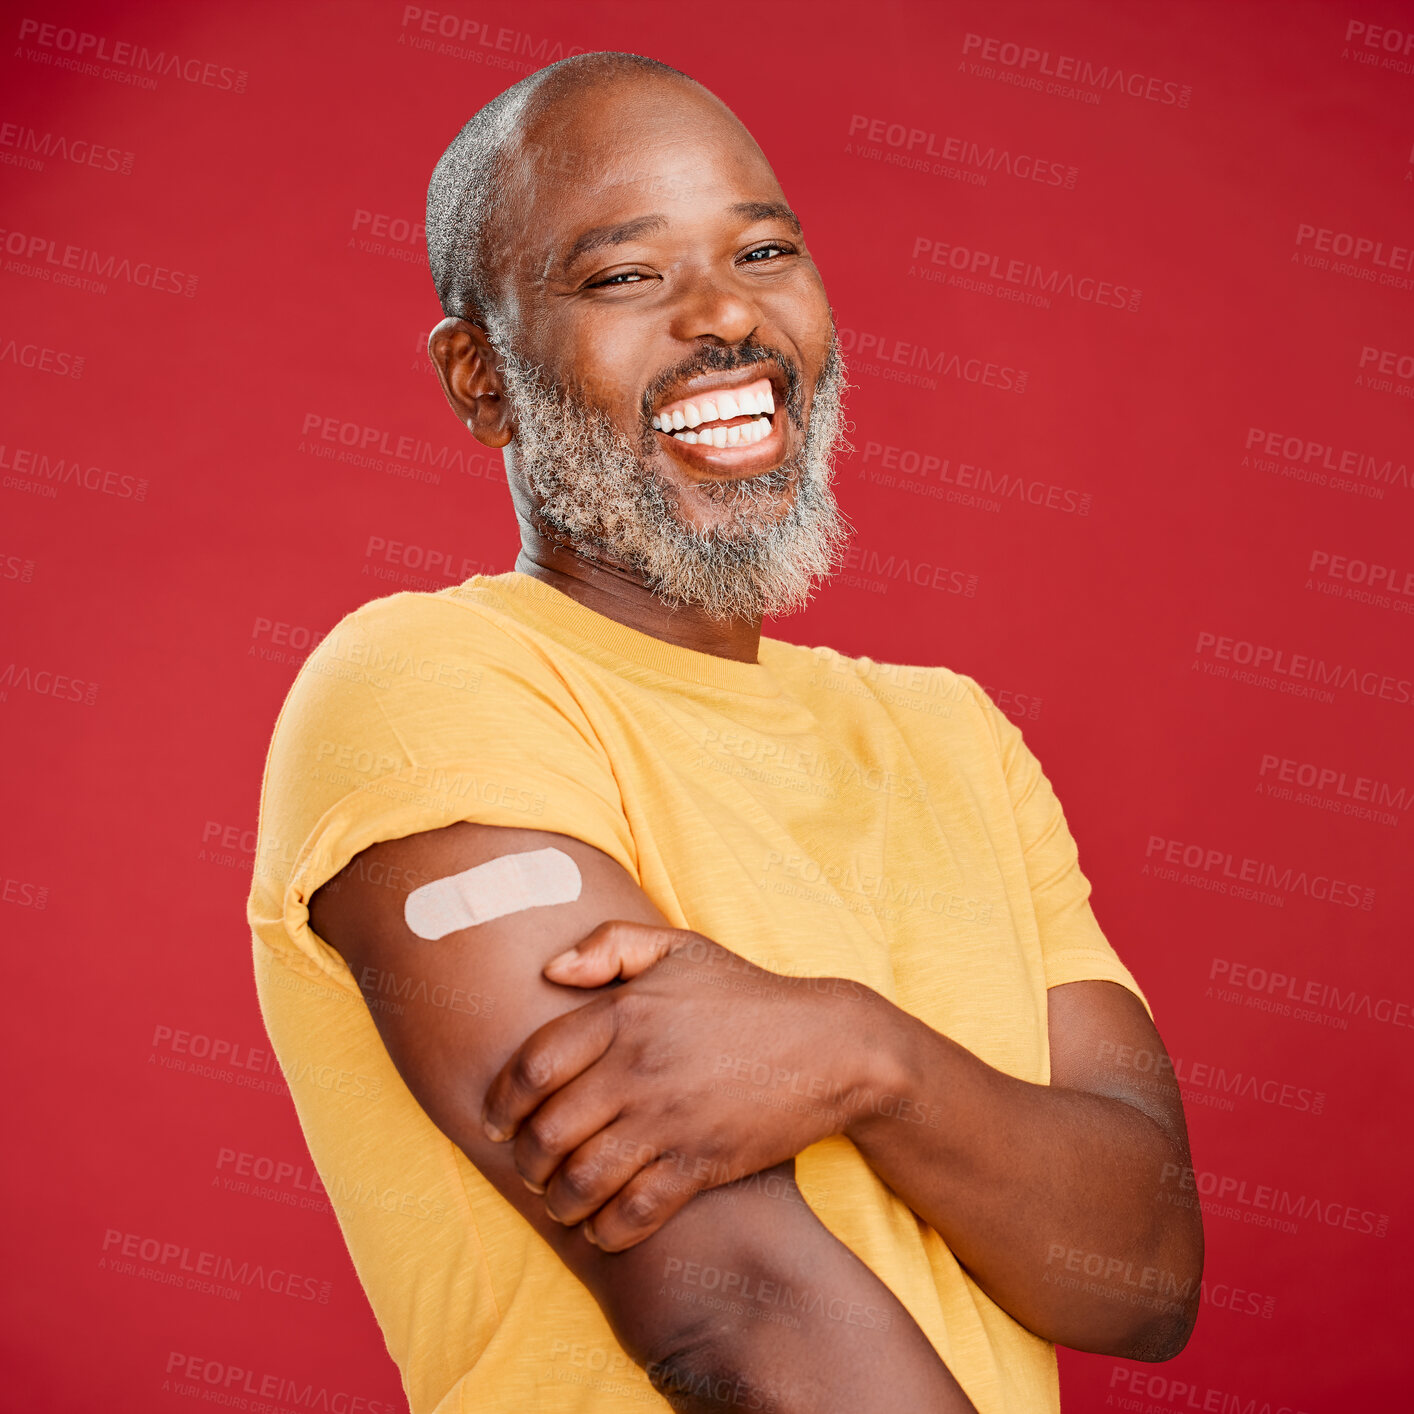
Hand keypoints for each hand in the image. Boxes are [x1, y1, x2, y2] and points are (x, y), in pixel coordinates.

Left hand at [480, 921, 872, 1251]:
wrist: (829, 1045)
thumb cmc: (746, 994)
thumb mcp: (679, 947)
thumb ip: (608, 945)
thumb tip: (549, 969)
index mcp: (623, 1014)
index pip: (533, 1066)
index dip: (502, 1102)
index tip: (496, 1123)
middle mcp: (636, 1068)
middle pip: (547, 1132)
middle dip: (526, 1161)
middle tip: (531, 1168)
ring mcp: (668, 1119)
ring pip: (582, 1180)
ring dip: (559, 1201)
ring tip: (561, 1201)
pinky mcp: (701, 1162)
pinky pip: (634, 1212)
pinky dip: (607, 1229)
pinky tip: (603, 1227)